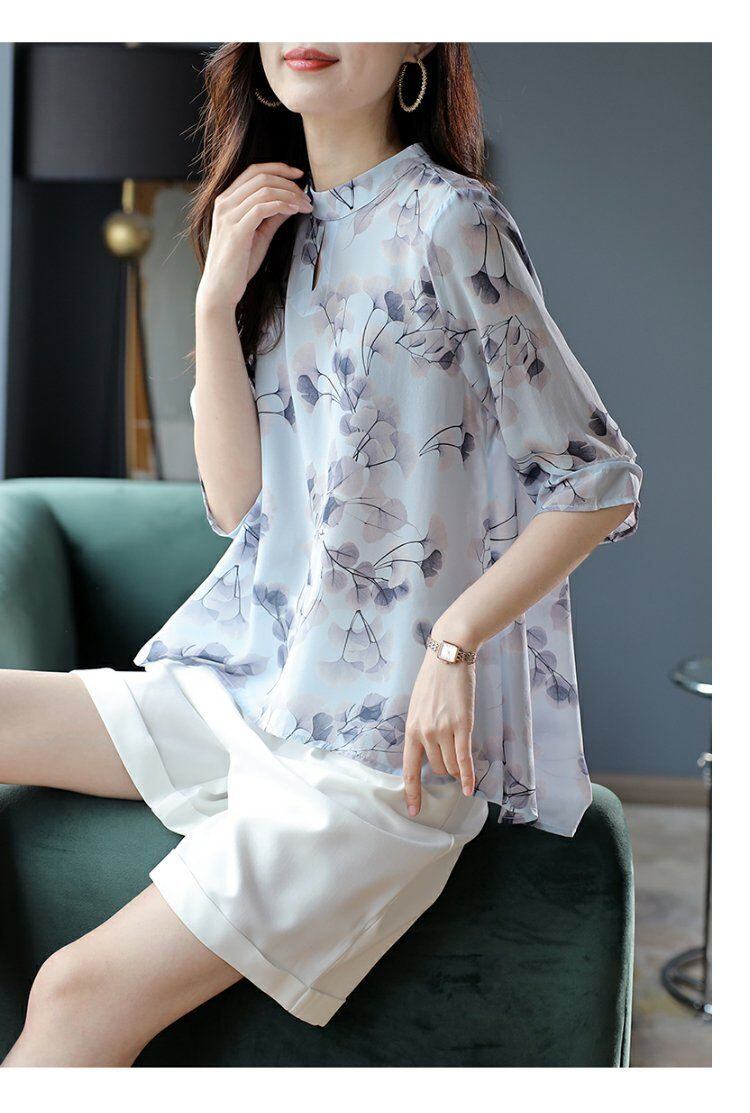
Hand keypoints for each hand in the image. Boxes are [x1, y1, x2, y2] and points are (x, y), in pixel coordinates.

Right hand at [197, 162, 312, 312]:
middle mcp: (224, 204)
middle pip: (261, 177)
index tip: (298, 175)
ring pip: (264, 190)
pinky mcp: (236, 230)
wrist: (221, 289)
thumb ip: (272, 217)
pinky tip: (294, 211)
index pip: (253, 171)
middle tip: (306, 196)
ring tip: (305, 205)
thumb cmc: (238, 265)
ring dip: (290, 195)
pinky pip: (263, 207)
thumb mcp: (259, 235)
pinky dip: (283, 205)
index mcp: (226, 201)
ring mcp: (228, 216)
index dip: (278, 168)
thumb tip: (291, 203)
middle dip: (288, 183)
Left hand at [402, 644, 476, 816]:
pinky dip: (467, 776)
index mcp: (411, 728)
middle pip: (435, 768)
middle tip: (451, 758)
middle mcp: (424, 733)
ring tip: (461, 761)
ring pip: (450, 765)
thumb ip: (420, 727)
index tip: (413, 810)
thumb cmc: (434, 678)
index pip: (409, 769)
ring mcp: (443, 730)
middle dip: (443, 769)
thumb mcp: (418, 705)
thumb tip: (426, 747)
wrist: (449, 655)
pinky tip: (469, 788)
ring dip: (456, 769)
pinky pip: (464, 759)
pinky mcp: (462, 726)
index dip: (412, 792)